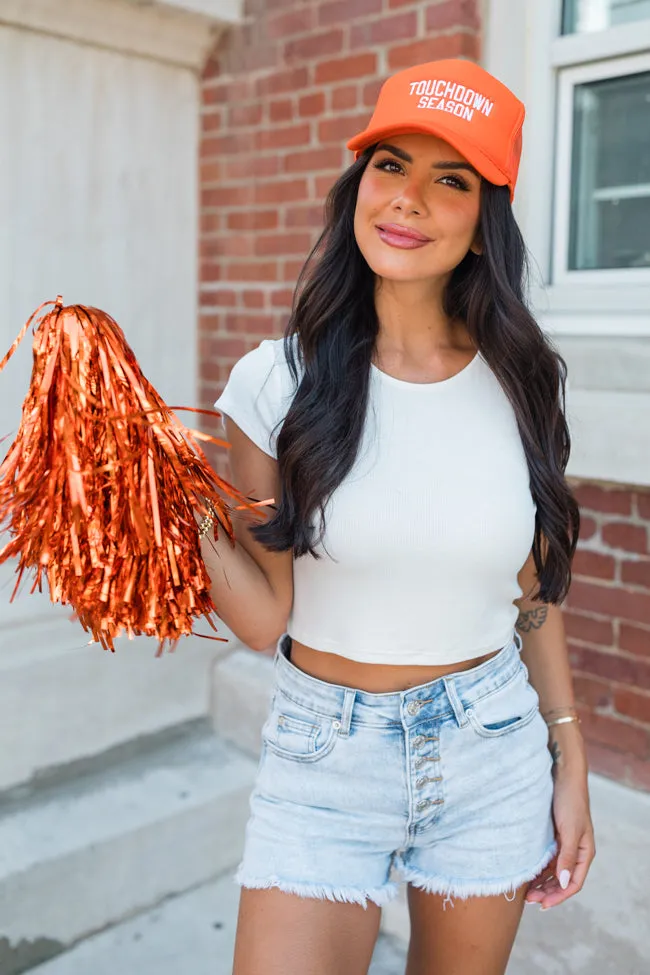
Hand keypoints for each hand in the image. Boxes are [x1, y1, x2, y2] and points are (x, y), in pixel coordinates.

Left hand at [525, 763, 594, 908]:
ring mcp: (563, 843)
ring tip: (526, 891)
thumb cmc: (570, 800)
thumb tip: (563, 883)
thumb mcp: (570, 830)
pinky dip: (538, 868)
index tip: (542, 904)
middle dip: (548, 892)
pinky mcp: (552, 835)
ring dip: (541, 882)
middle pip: (562, 880)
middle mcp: (575, 850)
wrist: (561, 774)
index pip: (573, 883)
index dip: (559, 896)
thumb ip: (567, 856)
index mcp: (585, 852)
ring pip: (553, 871)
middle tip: (529, 900)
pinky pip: (546, 858)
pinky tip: (527, 873)